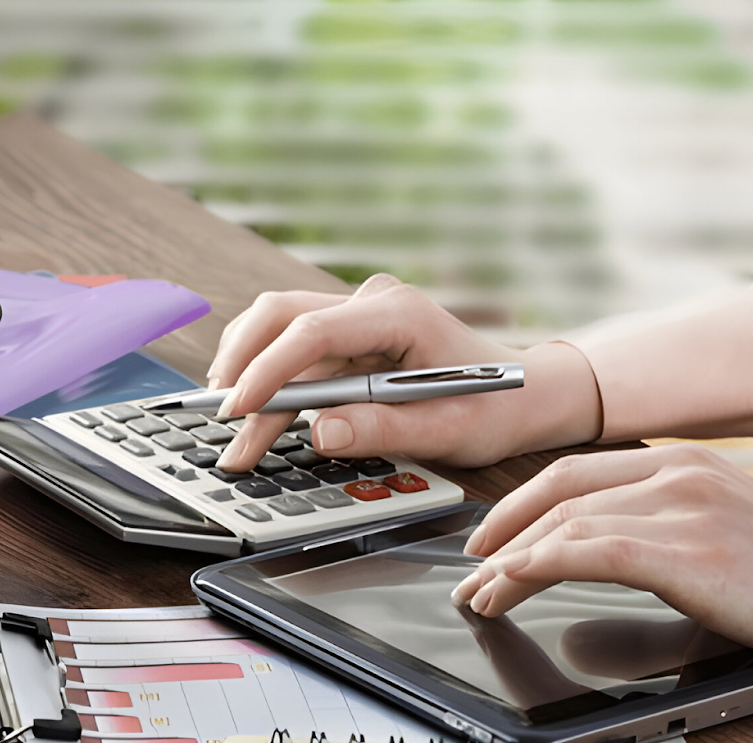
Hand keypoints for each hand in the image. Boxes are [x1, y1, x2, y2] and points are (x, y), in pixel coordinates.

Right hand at [210, 274, 600, 470]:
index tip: (239, 410)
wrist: (528, 392)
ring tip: (230, 424)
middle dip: (243, 366)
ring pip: (279, 326)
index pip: (313, 330)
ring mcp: (360, 311)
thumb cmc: (497, 408)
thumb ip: (383, 431)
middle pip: (282, 315)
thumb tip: (320, 432)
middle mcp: (374, 301)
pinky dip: (267, 373)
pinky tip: (252, 407)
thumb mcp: (447, 430)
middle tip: (224, 423)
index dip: (268, 370)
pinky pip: (295, 343)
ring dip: (248, 370)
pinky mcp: (352, 331)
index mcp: (400, 314)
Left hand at [451, 445, 752, 666]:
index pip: (577, 469)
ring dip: (508, 561)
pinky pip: (584, 551)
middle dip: (501, 530)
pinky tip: (511, 590)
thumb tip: (599, 549)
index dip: (521, 502)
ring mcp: (682, 506)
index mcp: (685, 460)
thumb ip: (666, 522)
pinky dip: (535, 570)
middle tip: (469, 568)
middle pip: (558, 489)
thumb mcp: (726, 525)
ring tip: (479, 595)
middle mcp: (677, 471)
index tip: (491, 535)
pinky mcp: (686, 550)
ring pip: (564, 522)